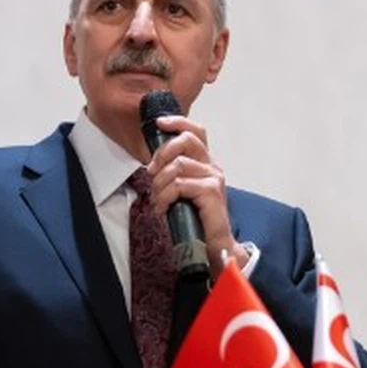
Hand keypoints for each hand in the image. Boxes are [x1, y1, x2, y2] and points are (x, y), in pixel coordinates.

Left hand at [145, 115, 249, 279]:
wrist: (214, 245)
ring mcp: (214, 178)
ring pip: (177, 166)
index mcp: (206, 162)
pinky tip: (163, 209)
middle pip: (186, 140)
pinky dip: (165, 197)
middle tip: (151, 173)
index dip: (177, 122)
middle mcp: (212, 166)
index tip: (159, 123)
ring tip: (157, 200)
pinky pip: (179, 185)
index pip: (195, 131)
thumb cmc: (196, 219)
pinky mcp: (212, 191)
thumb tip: (151, 165)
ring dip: (160, 184)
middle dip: (162, 154)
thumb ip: (174, 174)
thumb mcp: (182, 191)